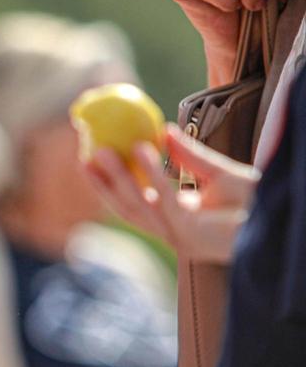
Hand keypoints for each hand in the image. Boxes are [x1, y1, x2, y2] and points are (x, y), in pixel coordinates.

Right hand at [86, 125, 259, 263]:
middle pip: (125, 208)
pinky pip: (165, 200)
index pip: (130, 203)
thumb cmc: (256, 203)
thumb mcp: (218, 172)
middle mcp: (170, 230)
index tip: (88, 159)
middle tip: (86, 153)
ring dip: (119, 178)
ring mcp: (178, 235)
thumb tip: (163, 130)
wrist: (279, 220)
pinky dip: (152, 175)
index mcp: (172, 219)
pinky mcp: (191, 233)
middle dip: (102, 183)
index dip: (106, 184)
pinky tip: (143, 150)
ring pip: (138, 207)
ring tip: (106, 150)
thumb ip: (190, 156)